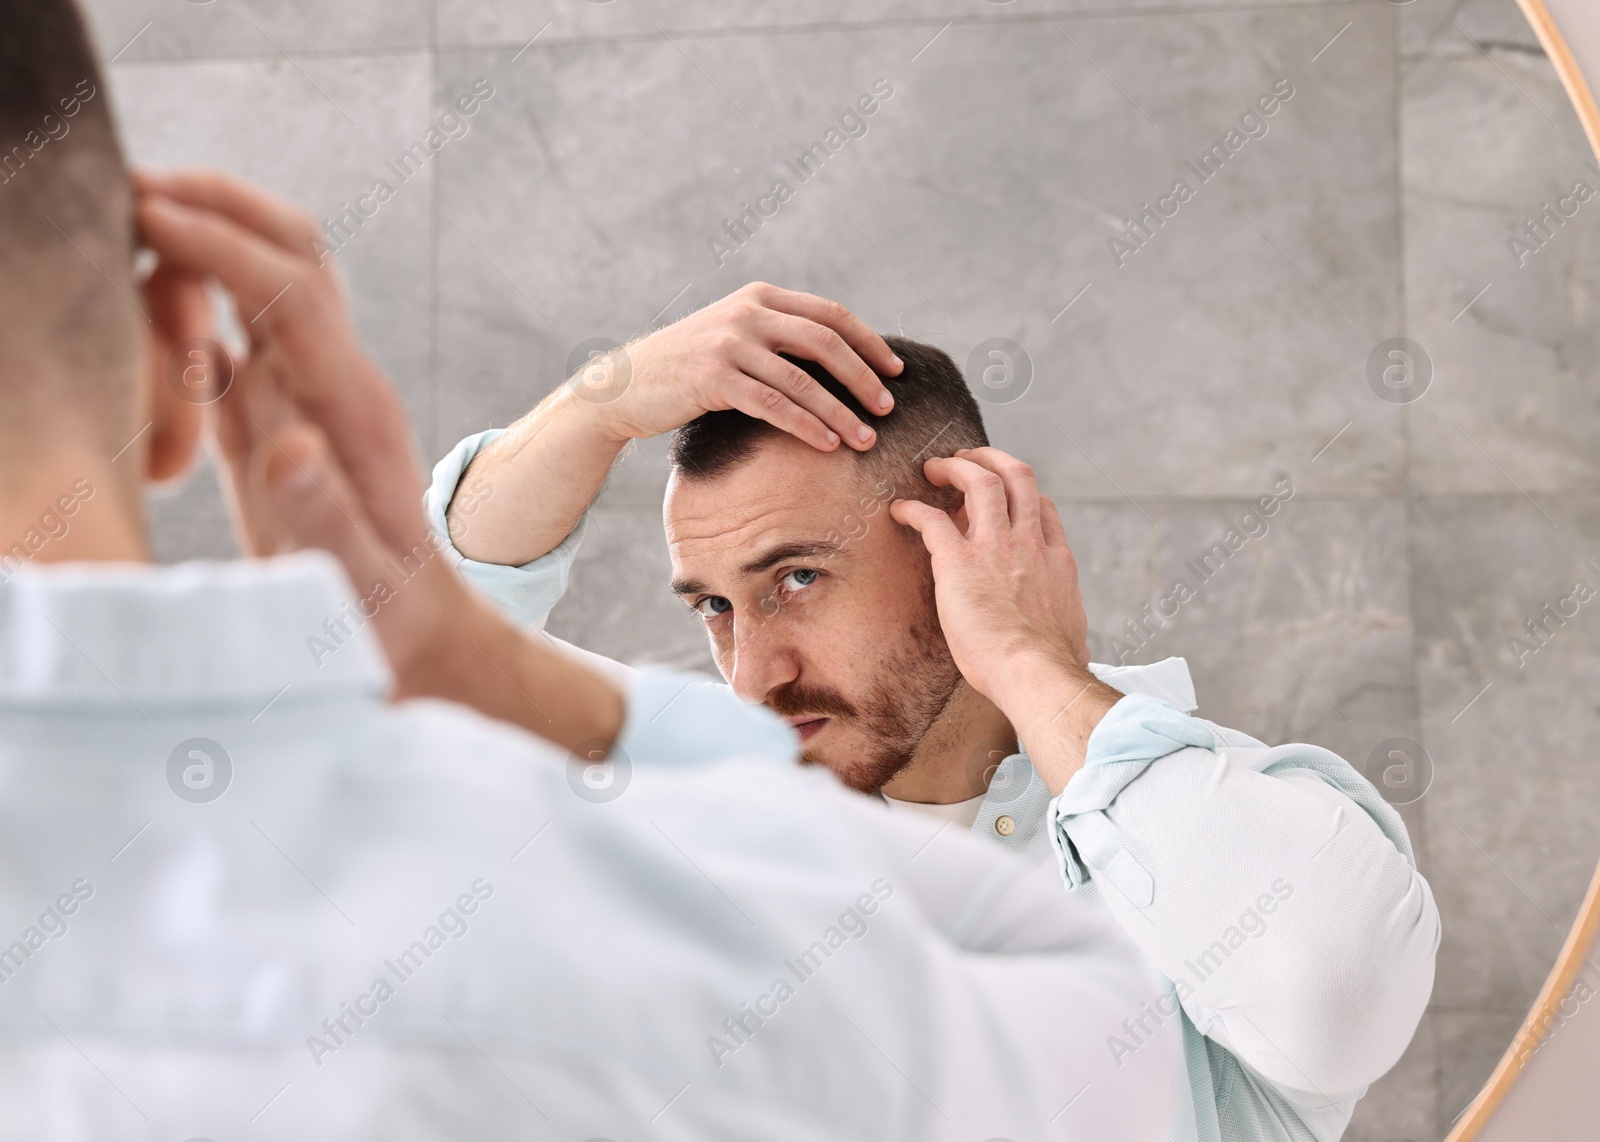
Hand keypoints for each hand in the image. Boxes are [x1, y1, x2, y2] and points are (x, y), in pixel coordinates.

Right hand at [134, 168, 623, 750]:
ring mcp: (308, 396)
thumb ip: (323, 518)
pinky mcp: (277, 419)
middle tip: (124, 192)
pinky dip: (183, 315)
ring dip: (196, 254)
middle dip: (218, 208)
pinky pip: (230, 339)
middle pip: (291, 255)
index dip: (223, 245)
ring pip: (259, 284)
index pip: (292, 294)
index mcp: (355, 411)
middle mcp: (337, 385)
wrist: (416, 639)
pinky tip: (136, 335)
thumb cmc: (384, 624)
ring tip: (114, 270)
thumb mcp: (356, 586)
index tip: (145, 214)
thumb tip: (287, 445)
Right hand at [448, 282, 903, 566]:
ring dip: (841, 411)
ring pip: (804, 379)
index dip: (868, 343)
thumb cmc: (687, 370)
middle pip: (826, 341)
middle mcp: (748, 312)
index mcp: (760, 297)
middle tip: (888, 408)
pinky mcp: (715, 378)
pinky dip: (808, 425)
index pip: (831, 315)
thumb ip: (776, 338)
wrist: (624, 385)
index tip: (894, 372)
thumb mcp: (734, 338)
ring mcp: (730, 343)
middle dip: (863, 377)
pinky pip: (775, 405)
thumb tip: (835, 363)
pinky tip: (828, 444)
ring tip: (866, 437)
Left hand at [889, 447, 1118, 791]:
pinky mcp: (959, 561)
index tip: (1004, 496)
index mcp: (1056, 561)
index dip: (1021, 493)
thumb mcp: (1070, 635)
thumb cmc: (1051, 669)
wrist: (1036, 674)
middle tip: (969, 459)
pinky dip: (913, 509)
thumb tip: (1072, 649)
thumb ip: (1064, 627)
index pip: (1043, 508)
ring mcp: (996, 547)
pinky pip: (930, 519)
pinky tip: (899, 510)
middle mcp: (1029, 543)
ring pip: (980, 480)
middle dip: (991, 459)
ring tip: (935, 467)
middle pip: (1017, 476)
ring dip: (955, 466)